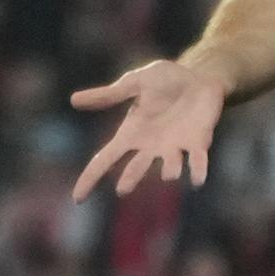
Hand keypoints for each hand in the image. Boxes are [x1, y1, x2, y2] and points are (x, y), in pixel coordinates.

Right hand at [69, 60, 228, 201]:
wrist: (201, 75)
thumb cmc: (166, 80)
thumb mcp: (135, 83)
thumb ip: (109, 94)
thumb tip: (73, 100)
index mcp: (131, 134)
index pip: (104, 159)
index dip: (90, 178)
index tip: (78, 199)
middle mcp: (151, 146)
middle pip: (137, 168)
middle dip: (131, 178)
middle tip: (123, 190)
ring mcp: (175, 146)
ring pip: (170, 167)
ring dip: (170, 171)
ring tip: (169, 174)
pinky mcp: (199, 141)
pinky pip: (198, 160)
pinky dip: (198, 170)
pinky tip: (198, 180)